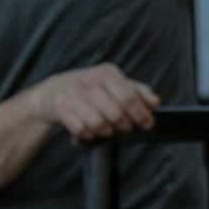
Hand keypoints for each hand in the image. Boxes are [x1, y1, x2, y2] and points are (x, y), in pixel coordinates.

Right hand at [28, 63, 158, 140]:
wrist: (53, 91)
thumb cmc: (92, 88)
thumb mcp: (114, 83)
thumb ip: (137, 91)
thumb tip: (155, 102)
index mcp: (106, 73)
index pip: (129, 98)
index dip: (141, 115)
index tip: (148, 125)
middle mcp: (88, 81)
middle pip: (116, 115)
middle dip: (126, 126)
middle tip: (126, 128)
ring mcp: (72, 94)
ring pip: (99, 125)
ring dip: (108, 132)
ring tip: (109, 129)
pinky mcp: (60, 108)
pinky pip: (82, 130)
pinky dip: (90, 135)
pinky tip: (91, 130)